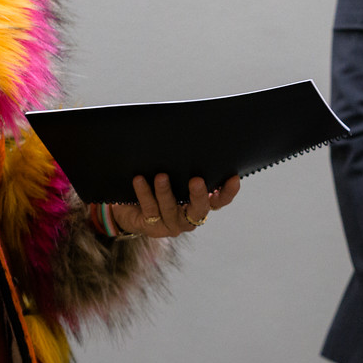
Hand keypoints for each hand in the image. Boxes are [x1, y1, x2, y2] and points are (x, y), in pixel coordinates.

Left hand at [110, 173, 240, 237]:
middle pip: (199, 210)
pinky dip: (145, 193)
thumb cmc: (156, 182)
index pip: (219, 201)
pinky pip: (149, 209)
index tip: (233, 177)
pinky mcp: (151, 226)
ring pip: (171, 209)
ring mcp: (170, 224)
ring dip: (166, 192)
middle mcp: (188, 217)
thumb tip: (192, 136)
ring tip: (161, 176)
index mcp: (199, 204)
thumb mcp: (173, 173)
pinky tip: (139, 179)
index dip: (228, 192)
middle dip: (199, 195)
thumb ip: (184, 165)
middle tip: (196, 180)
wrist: (128, 206)